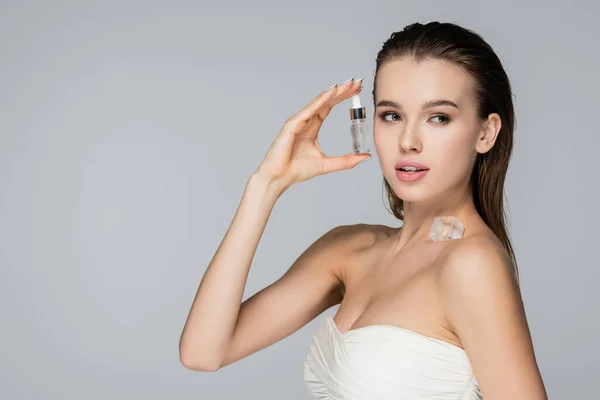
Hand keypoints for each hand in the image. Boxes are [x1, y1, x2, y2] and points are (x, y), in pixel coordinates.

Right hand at [255, 78, 370, 189]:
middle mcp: (305, 121)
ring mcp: (298, 122)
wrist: (279, 178)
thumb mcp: (327, 164)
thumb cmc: (297, 170)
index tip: (358, 90)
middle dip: (342, 91)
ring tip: (348, 84)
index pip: (329, 107)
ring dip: (334, 92)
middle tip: (357, 82)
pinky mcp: (292, 125)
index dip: (342, 98)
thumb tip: (365, 156)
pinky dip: (320, 100)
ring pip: (319, 102)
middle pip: (326, 101)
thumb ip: (346, 160)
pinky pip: (309, 110)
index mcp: (312, 128)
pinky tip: (331, 92)